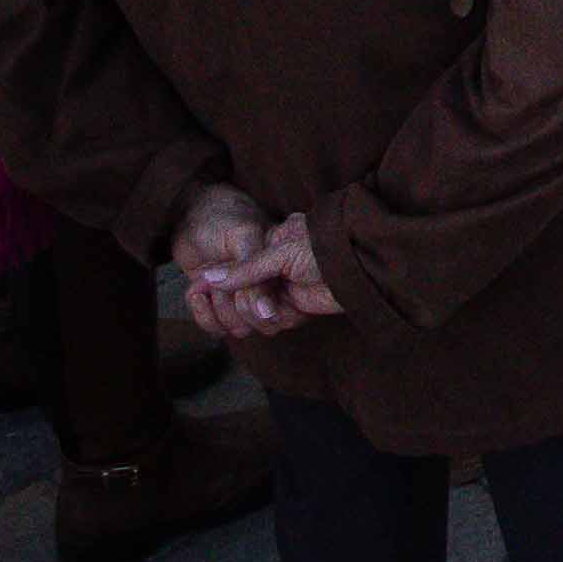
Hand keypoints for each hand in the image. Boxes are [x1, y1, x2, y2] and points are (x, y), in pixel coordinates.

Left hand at [167, 183, 271, 331]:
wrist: (191, 213)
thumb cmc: (223, 217)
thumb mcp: (244, 237)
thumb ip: (255, 272)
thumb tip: (267, 312)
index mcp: (281, 270)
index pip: (280, 308)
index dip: (258, 306)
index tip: (238, 290)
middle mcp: (266, 288)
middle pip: (259, 324)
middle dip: (232, 306)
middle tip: (218, 281)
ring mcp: (242, 297)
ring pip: (238, 329)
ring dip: (216, 310)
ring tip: (205, 282)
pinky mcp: (220, 303)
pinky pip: (217, 327)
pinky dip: (202, 313)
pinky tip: (196, 290)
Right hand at [187, 210, 338, 340]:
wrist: (363, 265)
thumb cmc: (325, 246)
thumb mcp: (281, 252)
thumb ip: (244, 269)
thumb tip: (206, 277)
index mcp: (271, 242)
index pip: (236, 266)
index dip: (221, 281)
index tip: (199, 291)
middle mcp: (277, 264)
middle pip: (243, 291)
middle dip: (240, 300)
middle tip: (244, 300)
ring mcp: (288, 284)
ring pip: (257, 308)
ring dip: (259, 312)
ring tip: (272, 306)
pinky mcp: (300, 304)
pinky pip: (277, 319)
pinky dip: (277, 319)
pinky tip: (281, 313)